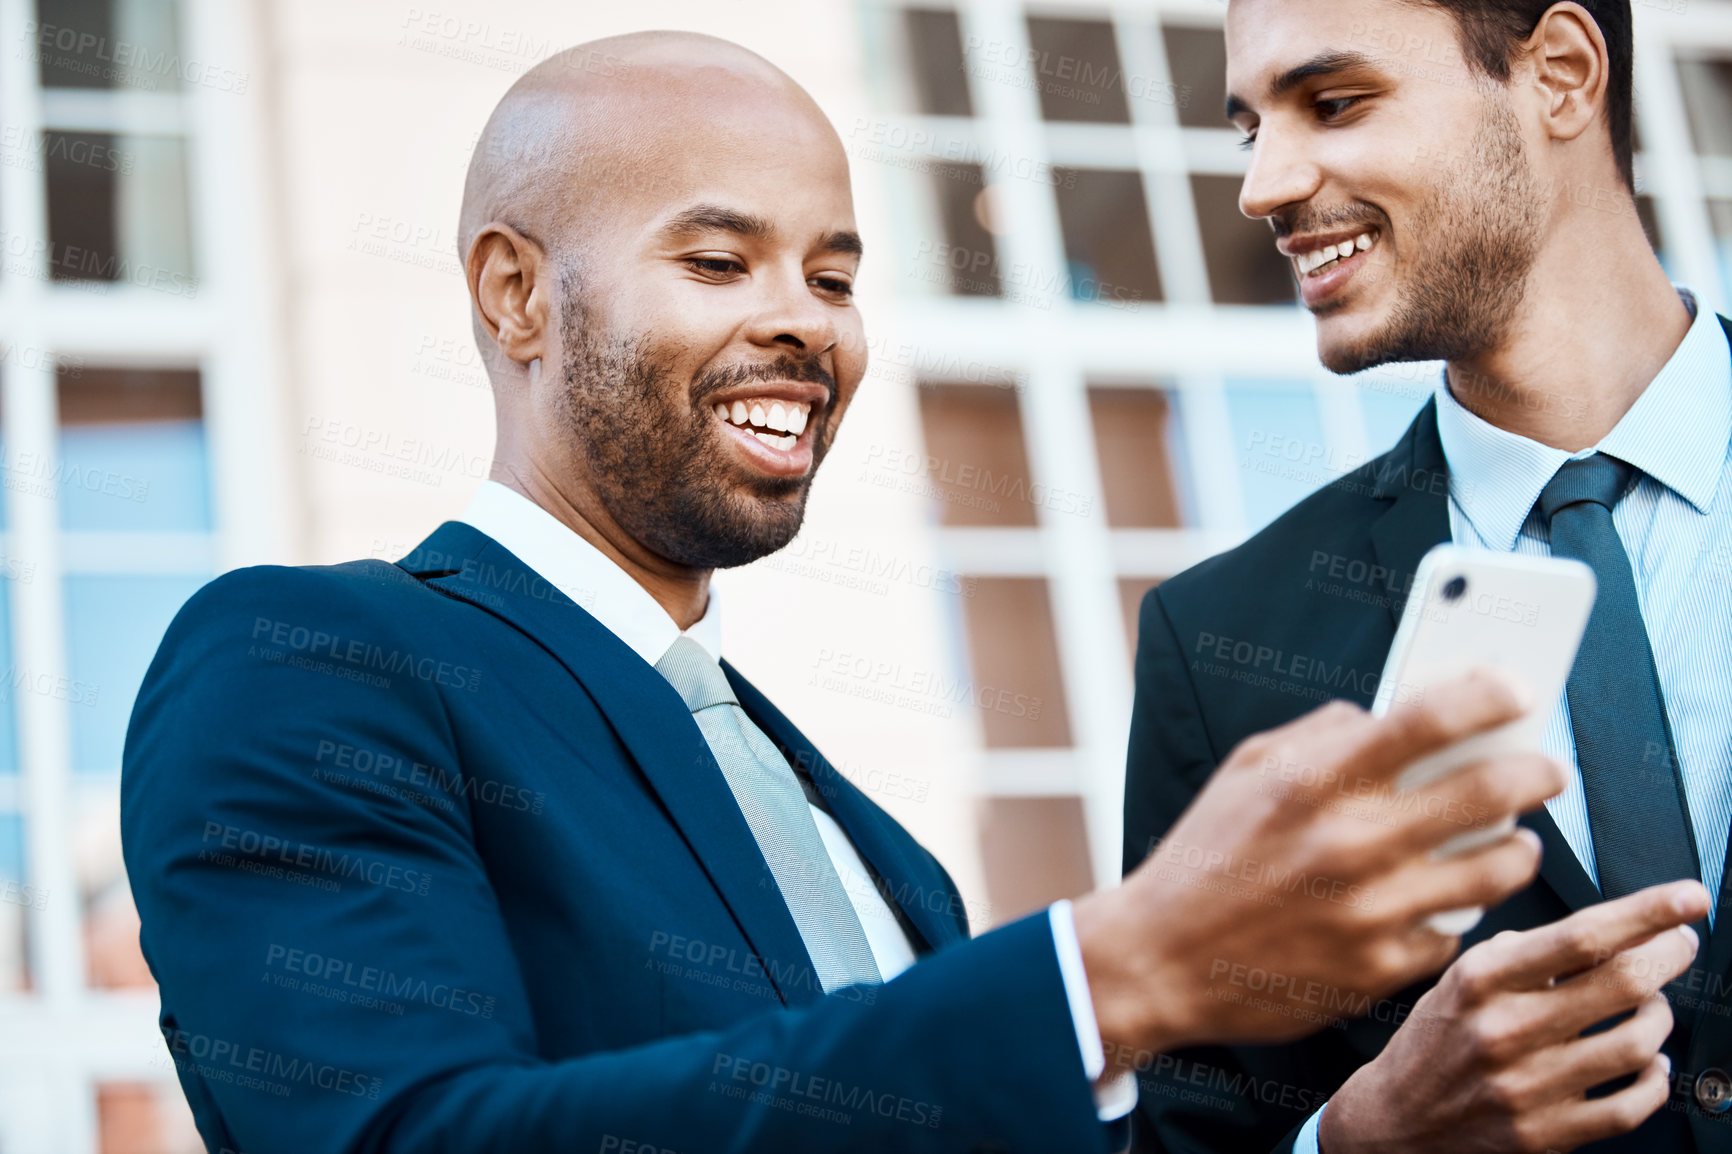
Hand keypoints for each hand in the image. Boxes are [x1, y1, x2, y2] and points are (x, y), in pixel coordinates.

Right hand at [1074, 669, 1563, 1060]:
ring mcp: (1370, 911)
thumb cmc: (1204, 858)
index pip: (1426, 718)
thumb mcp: (1245, 772)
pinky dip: (1457, 910)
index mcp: (1311, 781)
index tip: (1518, 689)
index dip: (1487, 694)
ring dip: (1519, 846)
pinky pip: (1455, 930)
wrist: (1160, 962)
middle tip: (1546, 768)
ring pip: (1496, 868)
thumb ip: (1320, 734)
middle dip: (1536, 770)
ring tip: (1515, 839)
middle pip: (1488, 789)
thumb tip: (1391, 715)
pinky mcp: (1380, 968)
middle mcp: (1348, 842)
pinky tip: (1444, 898)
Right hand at [1320, 880, 1708, 1152]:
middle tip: (1681, 944)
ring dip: (1660, 1017)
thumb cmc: (1435, 1041)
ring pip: (1636, 1044)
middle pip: (1621, 983)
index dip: (1646, 912)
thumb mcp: (1461, 978)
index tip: (1688, 897)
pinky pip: (1631, 1107)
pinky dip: (1655, 1080)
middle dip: (1670, 955)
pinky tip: (1648, 1064)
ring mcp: (1527, 1087)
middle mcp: (1504, 1030)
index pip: (1580, 936)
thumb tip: (1604, 936)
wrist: (1398, 1120)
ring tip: (1651, 1006)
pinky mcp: (1546, 1135)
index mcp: (1480, 980)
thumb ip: (1525, 955)